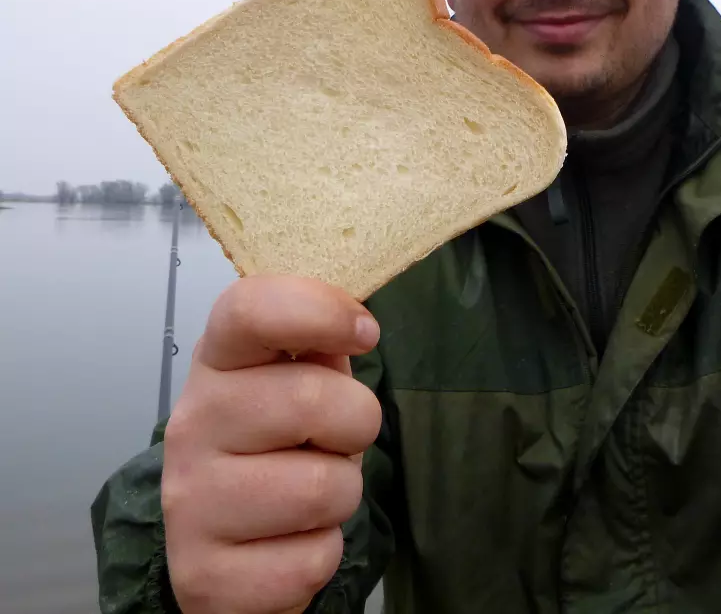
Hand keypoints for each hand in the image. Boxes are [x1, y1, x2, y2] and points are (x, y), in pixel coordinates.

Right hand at [161, 275, 382, 613]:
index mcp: (217, 363)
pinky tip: (288, 542)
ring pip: (323, 488)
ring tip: (309, 494)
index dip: (320, 311)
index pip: (250, 309)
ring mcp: (190, 504)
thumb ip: (320, 344)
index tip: (365, 332)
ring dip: (341, 494)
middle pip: (313, 400)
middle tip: (334, 439)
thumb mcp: (296, 380)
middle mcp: (191, 426)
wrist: (226, 551)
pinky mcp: (206, 577)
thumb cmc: (276, 446)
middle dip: (354, 424)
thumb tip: (354, 323)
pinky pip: (314, 558)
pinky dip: (321, 553)